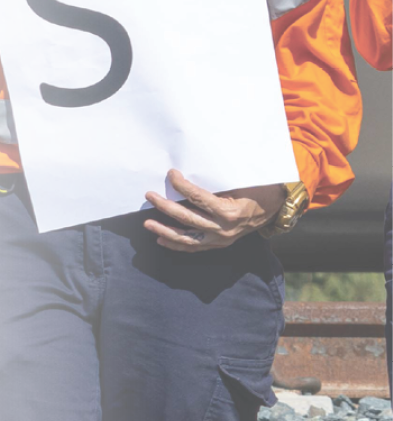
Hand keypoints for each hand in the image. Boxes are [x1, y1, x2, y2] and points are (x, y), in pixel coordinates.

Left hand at [144, 171, 284, 252]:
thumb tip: (185, 177)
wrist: (274, 208)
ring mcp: (220, 239)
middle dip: (165, 207)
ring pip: (187, 238)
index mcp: (228, 211)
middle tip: (149, 196)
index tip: (171, 174)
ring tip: (147, 224)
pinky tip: (161, 239)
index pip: (197, 197)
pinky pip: (194, 247)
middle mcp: (223, 229)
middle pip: (187, 218)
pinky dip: (176, 244)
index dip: (181, 185)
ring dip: (164, 230)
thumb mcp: (238, 184)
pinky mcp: (219, 245)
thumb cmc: (256, 190)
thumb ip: (213, 185)